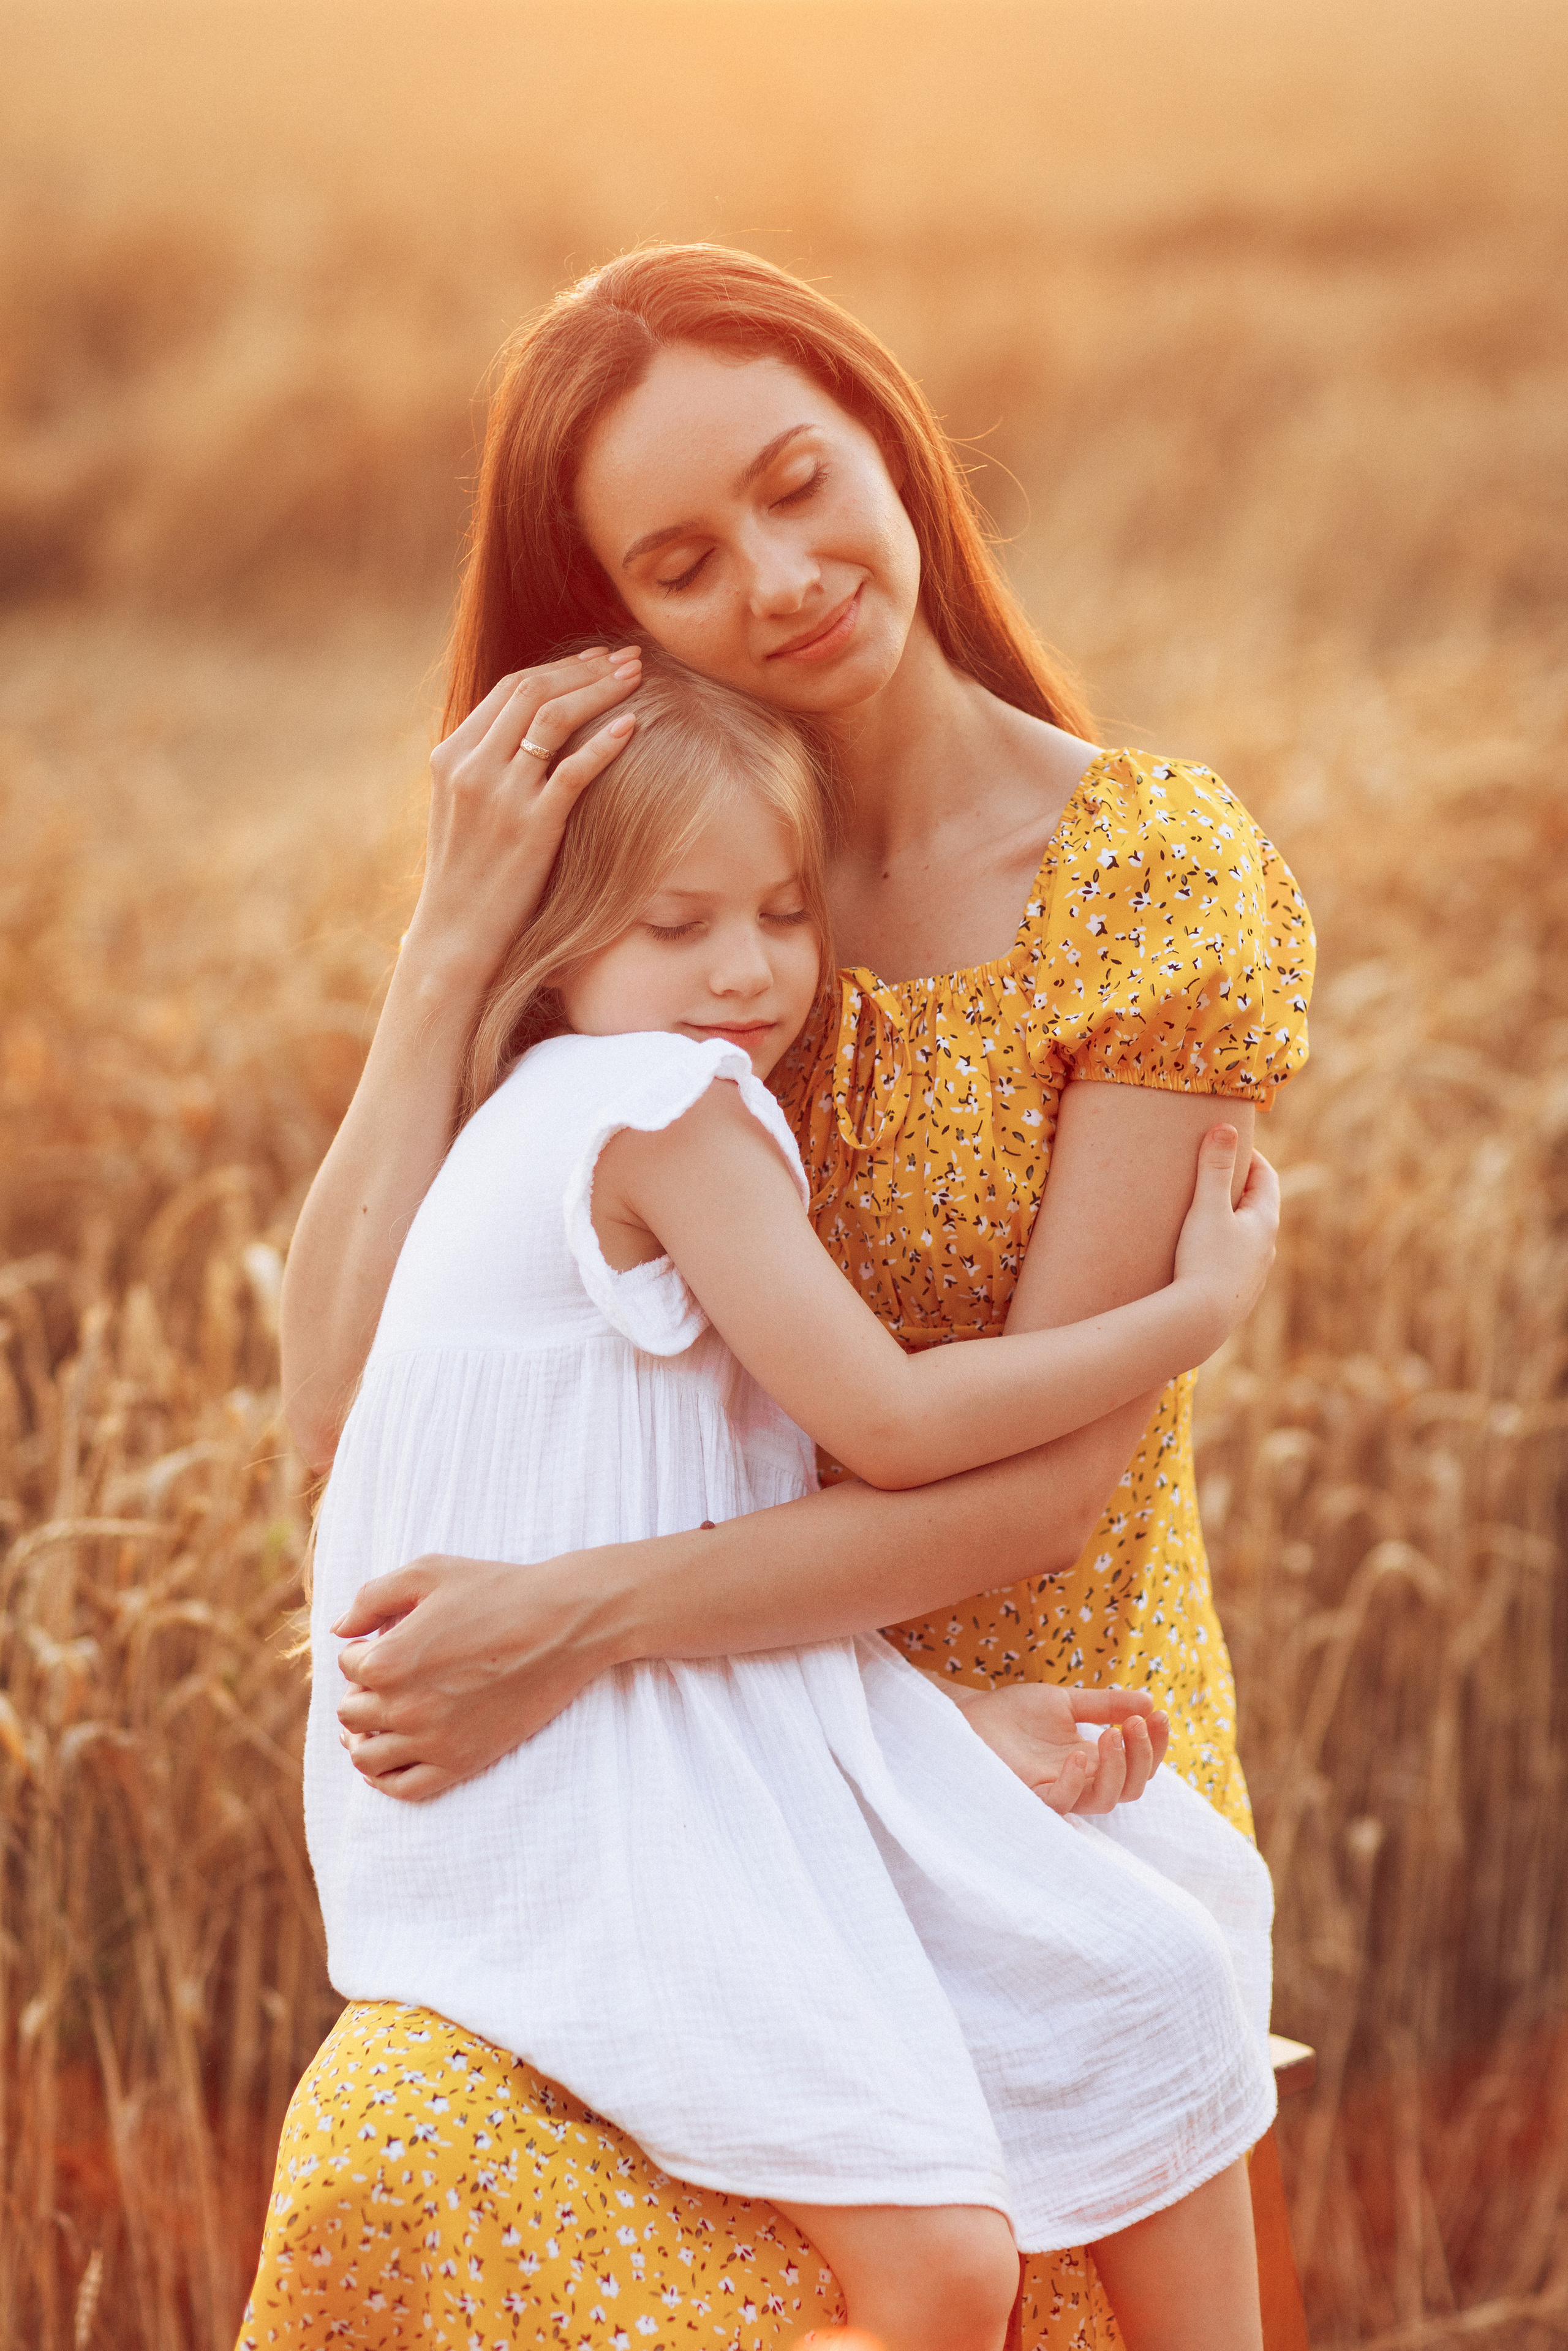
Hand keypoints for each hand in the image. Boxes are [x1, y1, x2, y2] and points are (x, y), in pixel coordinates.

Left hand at [332, 1551, 614, 1801]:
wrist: (563, 1623)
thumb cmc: (497, 1590)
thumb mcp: (429, 1572)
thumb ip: (372, 1597)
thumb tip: (340, 1629)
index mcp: (388, 1659)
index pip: (348, 1667)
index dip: (363, 1650)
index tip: (388, 1641)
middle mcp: (404, 1707)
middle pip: (350, 1714)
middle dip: (361, 1693)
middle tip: (387, 1679)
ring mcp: (433, 1740)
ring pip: (367, 1759)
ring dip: (363, 1739)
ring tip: (377, 1722)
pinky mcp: (461, 1762)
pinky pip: (404, 1788)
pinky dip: (385, 1778)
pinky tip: (391, 1757)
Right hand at [405, 645, 642, 987]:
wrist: (455, 935)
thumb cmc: (468, 876)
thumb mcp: (462, 810)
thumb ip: (487, 767)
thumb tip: (528, 735)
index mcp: (450, 756)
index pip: (509, 689)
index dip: (558, 667)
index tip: (595, 658)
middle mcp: (471, 766)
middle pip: (533, 691)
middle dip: (585, 667)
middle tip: (628, 656)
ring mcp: (500, 795)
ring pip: (554, 718)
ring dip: (600, 690)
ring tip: (637, 676)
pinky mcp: (531, 827)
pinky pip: (574, 769)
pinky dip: (605, 741)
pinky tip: (633, 724)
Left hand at [956, 1681, 1168, 1814]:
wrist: (971, 1713)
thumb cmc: (1015, 1712)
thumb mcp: (1067, 1701)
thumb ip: (1105, 1704)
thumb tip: (1149, 1702)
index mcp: (1095, 1760)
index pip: (1139, 1766)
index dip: (1156, 1745)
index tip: (1160, 1714)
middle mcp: (1082, 1780)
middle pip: (1130, 1788)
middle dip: (1143, 1757)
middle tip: (1135, 1723)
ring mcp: (1057, 1789)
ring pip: (1104, 1800)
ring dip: (1117, 1768)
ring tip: (1111, 1733)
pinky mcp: (1030, 1795)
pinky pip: (1061, 1803)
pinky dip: (1075, 1782)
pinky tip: (1078, 1755)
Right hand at [1171, 1125, 1278, 1348]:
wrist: (1200, 1321)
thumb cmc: (1205, 1261)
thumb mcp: (1207, 1208)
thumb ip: (1215, 1167)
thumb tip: (1226, 1127)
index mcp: (1265, 1222)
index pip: (1266, 1178)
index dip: (1251, 1156)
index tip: (1230, 1142)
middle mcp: (1266, 1249)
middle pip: (1258, 1207)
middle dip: (1238, 1187)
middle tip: (1213, 1171)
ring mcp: (1254, 1275)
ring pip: (1247, 1238)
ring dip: (1231, 1220)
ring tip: (1204, 1212)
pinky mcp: (1238, 1295)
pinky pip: (1234, 1262)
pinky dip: (1223, 1248)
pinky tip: (1201, 1254)